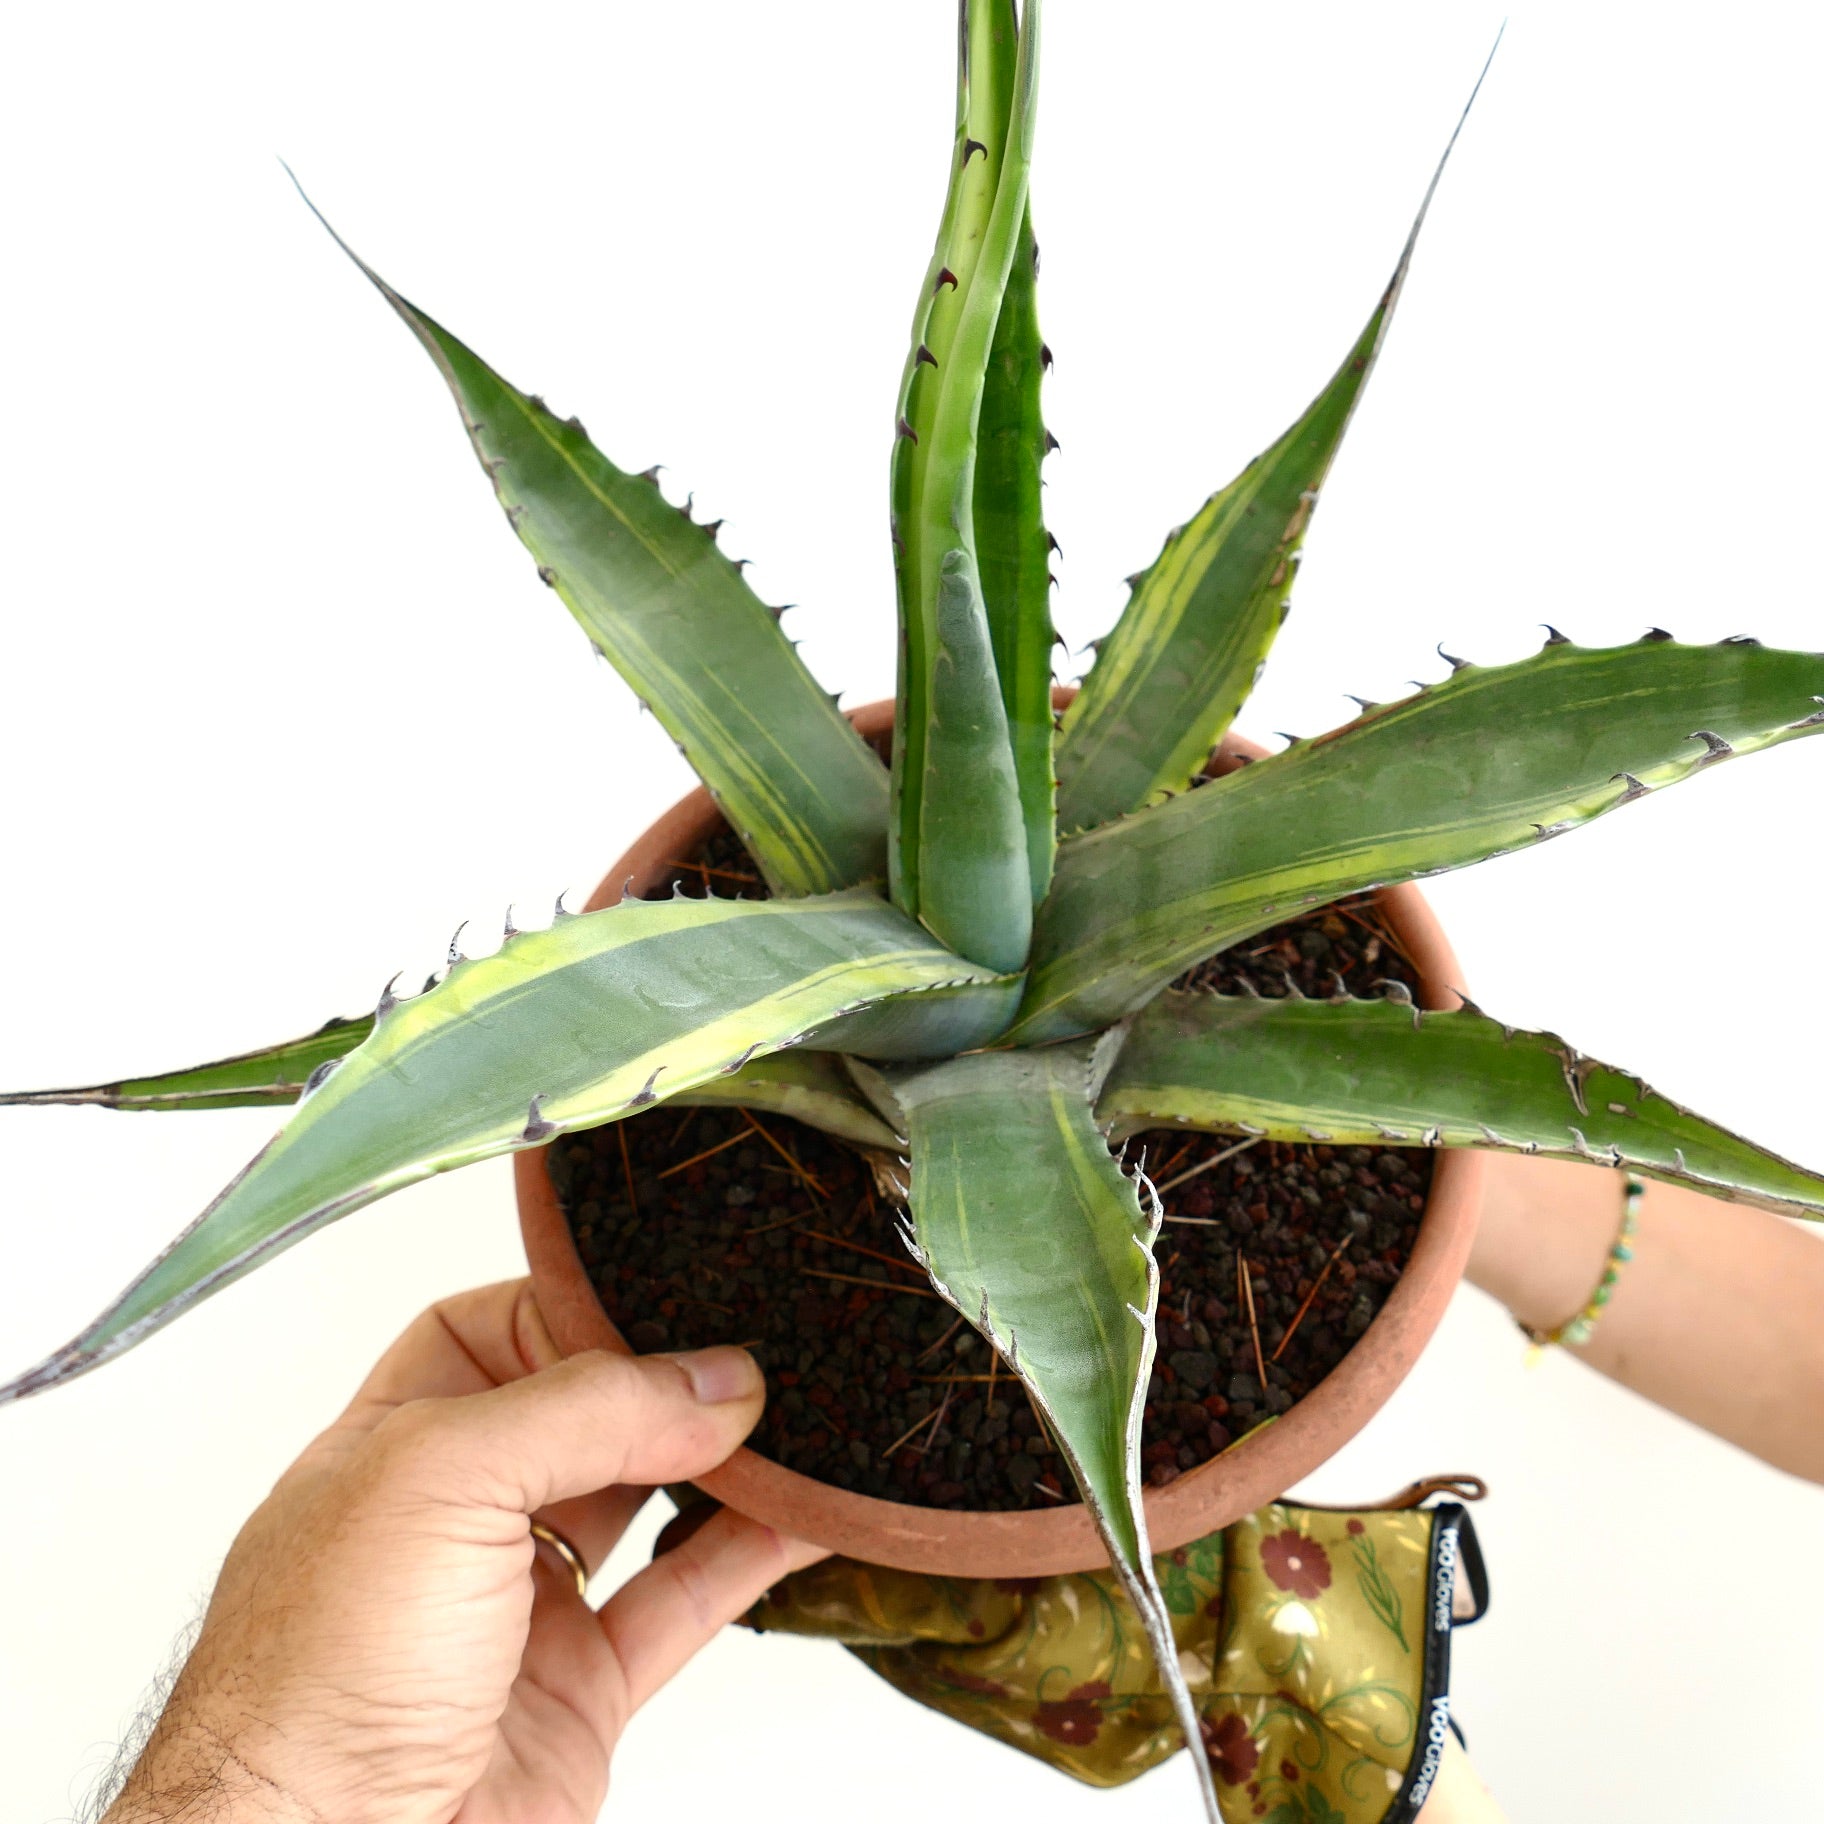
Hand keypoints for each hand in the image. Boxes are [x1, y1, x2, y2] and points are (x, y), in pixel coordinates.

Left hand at [104, 1278, 822, 1823]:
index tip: (665, 1289)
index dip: (573, 1305)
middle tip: (753, 1348)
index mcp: (391, 1449)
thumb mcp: (438, 1481)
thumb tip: (713, 1379)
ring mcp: (523, 1609)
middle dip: (667, 1378)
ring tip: (796, 1411)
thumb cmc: (311, 1683)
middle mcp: (458, 1521)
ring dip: (722, 1459)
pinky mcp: (583, 1692)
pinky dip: (752, 1554)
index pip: (490, 1335)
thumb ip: (584, 1412)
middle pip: (584, 1415)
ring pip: (646, 1503)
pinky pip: (686, 1600)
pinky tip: (803, 1510)